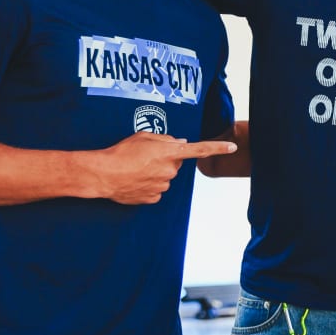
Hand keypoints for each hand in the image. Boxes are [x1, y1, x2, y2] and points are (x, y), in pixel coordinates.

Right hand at [91, 133, 235, 203]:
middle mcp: (169, 170)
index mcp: (169, 152)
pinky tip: (135, 180)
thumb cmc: (120, 152)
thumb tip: (180, 143)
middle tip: (144, 157)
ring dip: (155, 173)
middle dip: (165, 160)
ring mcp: (162, 186)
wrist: (103, 175)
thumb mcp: (143, 136)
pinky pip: (156, 190)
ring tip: (135, 169)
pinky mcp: (153, 198)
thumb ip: (165, 139)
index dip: (217, 148)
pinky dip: (148, 185)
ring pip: (165, 177)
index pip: (199, 149)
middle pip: (175, 164)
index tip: (232, 147)